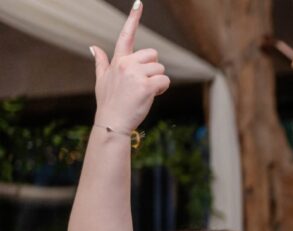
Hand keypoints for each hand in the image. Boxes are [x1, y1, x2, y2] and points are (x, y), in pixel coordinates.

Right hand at [91, 2, 169, 133]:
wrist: (112, 121)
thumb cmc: (109, 102)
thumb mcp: (101, 79)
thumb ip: (100, 62)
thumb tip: (93, 47)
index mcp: (117, 60)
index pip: (126, 35)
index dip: (133, 18)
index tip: (139, 3)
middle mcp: (126, 63)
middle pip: (153, 55)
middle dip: (153, 69)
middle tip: (143, 83)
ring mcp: (136, 74)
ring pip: (161, 69)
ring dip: (158, 81)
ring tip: (144, 92)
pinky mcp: (146, 86)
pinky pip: (165, 81)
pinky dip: (162, 90)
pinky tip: (151, 96)